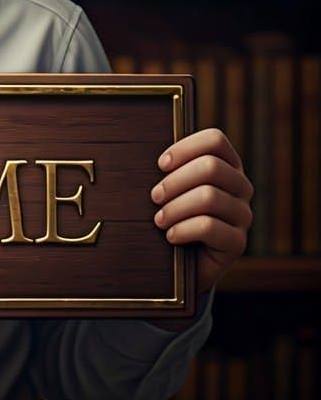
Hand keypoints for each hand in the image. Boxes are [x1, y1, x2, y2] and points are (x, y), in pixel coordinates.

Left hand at [150, 127, 253, 293]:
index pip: (216, 141)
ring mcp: (243, 214)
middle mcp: (241, 186)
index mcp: (227, 165)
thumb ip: (171, 167)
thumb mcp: (172, 186)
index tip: (161, 165)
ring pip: (209, 197)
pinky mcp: (238, 242)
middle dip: (175, 181)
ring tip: (158, 219)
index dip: (185, 148)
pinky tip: (170, 235)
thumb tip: (157, 158)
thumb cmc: (172, 212)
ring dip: (175, 208)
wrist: (182, 259)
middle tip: (155, 196)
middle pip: (211, 167)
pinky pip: (209, 227)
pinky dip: (183, 229)